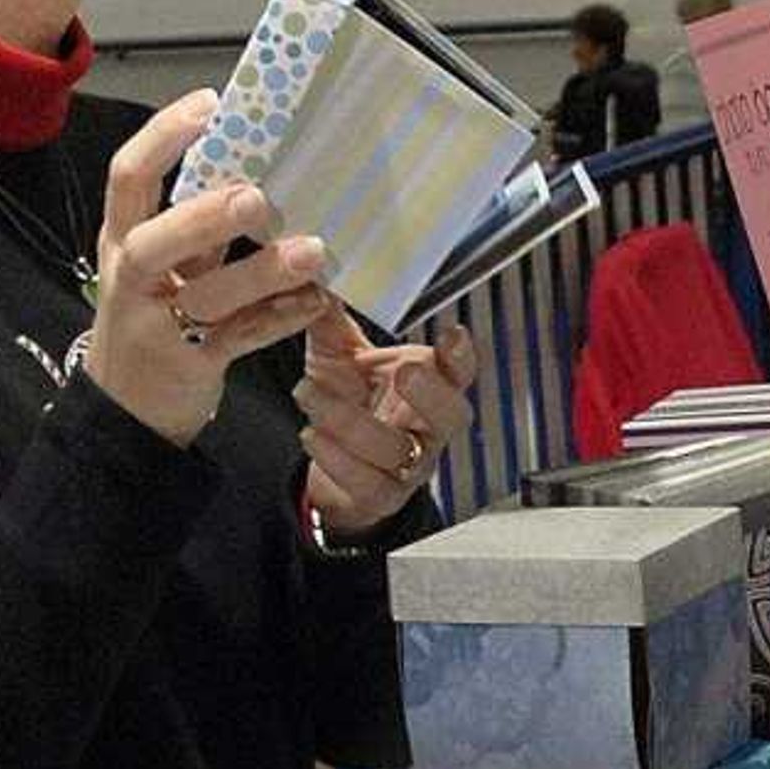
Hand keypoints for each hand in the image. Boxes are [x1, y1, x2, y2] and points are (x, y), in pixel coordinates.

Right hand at [81, 91, 336, 444]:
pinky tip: (318, 299)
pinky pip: (241, 338)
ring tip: (313, 251)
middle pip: (158, 240)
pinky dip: (282, 318)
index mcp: (122, 237)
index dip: (164, 137)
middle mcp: (133, 277)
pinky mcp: (190, 366)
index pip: (129, 176)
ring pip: (208, 295)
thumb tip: (256, 168)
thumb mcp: (161, 267)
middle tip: (257, 196)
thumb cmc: (153, 319)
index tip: (211, 104)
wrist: (126, 411)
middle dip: (206, 216)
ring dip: (262, 272)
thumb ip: (195, 226)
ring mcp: (157, 325)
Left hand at [296, 305, 478, 536]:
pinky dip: (336, 457)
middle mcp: (429, 428)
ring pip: (397, 449)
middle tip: (406, 371)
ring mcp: (410, 466)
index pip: (459, 371)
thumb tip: (309, 273)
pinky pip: (367, 481)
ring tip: (308, 391)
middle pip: (451, 415)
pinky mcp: (381, 495)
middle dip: (431, 394)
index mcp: (429, 386)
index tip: (454, 332)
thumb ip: (328, 320)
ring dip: (350, 420)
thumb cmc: (349, 405)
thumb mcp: (338, 358)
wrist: (334, 473)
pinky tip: (311, 435)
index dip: (461, 356)